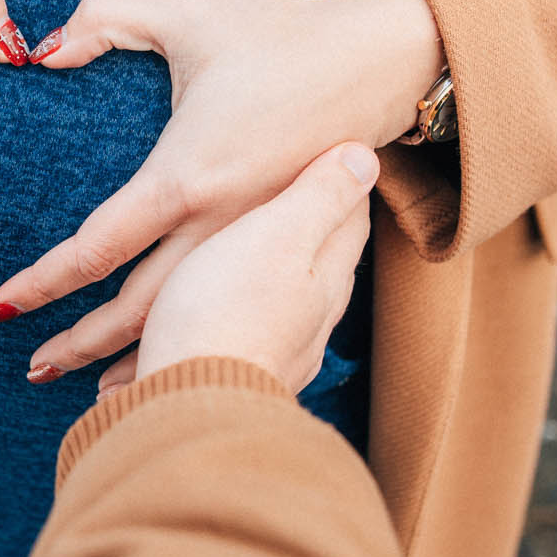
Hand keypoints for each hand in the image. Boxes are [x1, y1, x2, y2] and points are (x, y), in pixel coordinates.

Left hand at [0, 0, 442, 383]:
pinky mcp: (283, 243)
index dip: (46, 282)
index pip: (99, 246)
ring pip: (182, 316)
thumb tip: (42, 50)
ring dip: (131, 353)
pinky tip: (163, 357)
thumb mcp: (188, 10)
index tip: (0, 304)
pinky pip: (223, 305)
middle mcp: (221, 222)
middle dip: (79, 342)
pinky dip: (186, 335)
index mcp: (188, 175)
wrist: (384, 61)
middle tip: (29, 369)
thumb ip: (105, 18)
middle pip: (136, 306)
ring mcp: (256, 240)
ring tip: (86, 386)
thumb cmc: (283, 32)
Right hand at [96, 142, 378, 394]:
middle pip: (317, 262)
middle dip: (302, 230)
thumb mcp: (278, 235)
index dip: (340, 179)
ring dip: (260, 279)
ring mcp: (277, 353)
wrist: (187, 406)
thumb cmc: (229, 310)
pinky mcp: (235, 377)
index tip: (328, 150)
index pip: (350, 216)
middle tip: (283, 196)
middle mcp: (313, 318)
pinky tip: (204, 319)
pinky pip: (237, 336)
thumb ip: (320, 196)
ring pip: (274, 303)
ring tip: (240, 257)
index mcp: (327, 274)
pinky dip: (225, 319)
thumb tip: (368, 156)